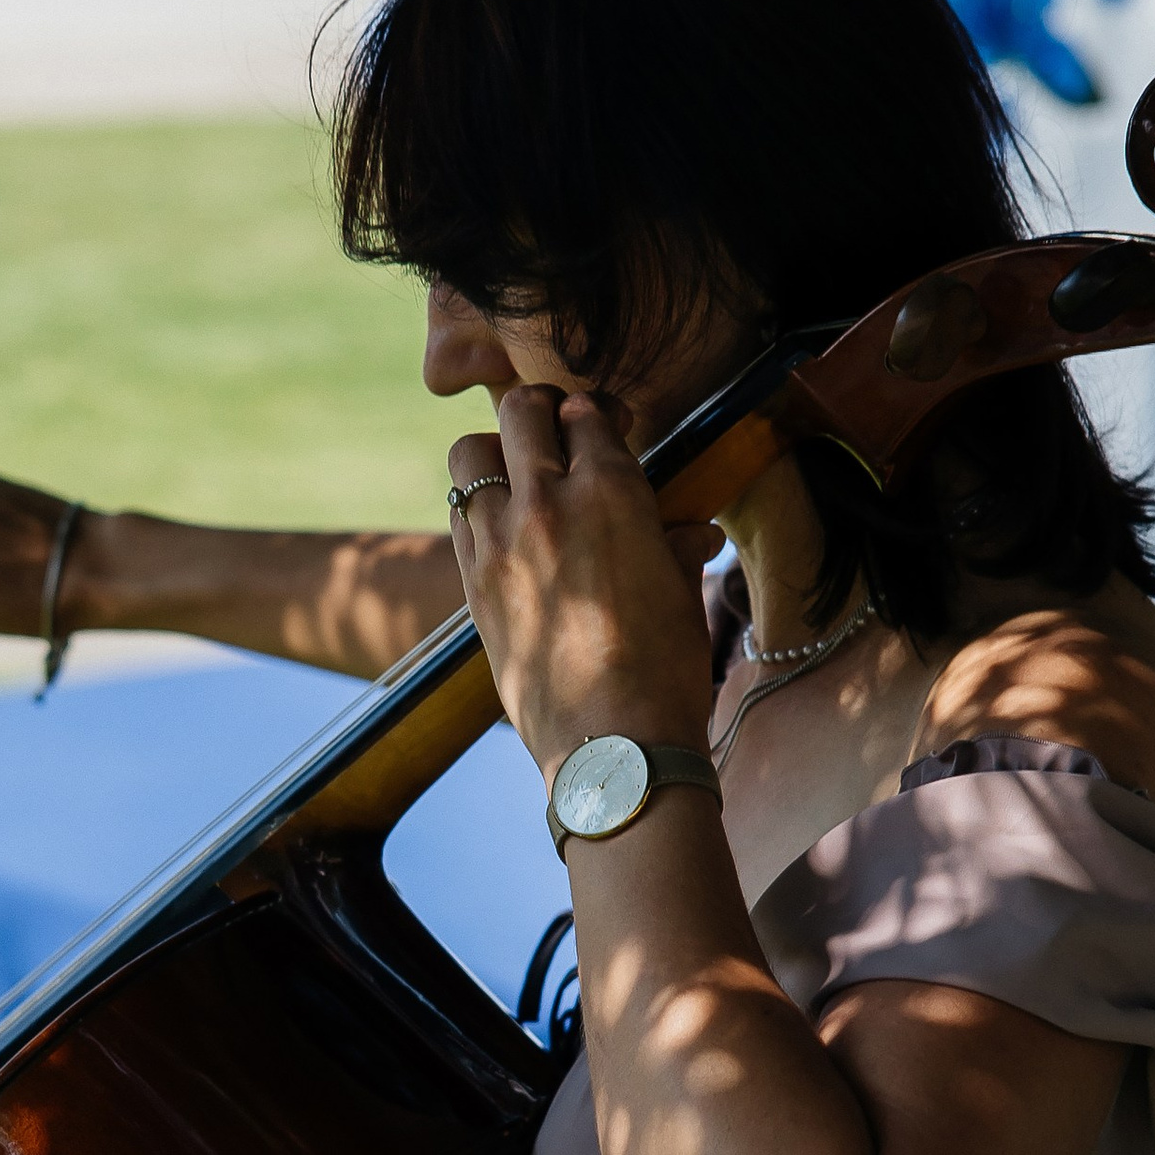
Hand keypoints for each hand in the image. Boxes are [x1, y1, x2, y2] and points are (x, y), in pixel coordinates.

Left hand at [447, 386, 715, 778]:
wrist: (612, 744)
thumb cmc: (665, 670)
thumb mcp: (682, 595)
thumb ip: (677, 546)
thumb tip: (695, 528)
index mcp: (612, 491)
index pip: (588, 413)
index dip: (597, 414)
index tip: (604, 426)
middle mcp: (547, 502)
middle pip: (522, 411)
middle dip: (541, 410)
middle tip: (558, 432)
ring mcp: (499, 540)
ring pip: (471, 453)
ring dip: (495, 452)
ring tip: (518, 476)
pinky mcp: (472, 582)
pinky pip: (459, 514)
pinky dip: (477, 507)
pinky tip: (502, 528)